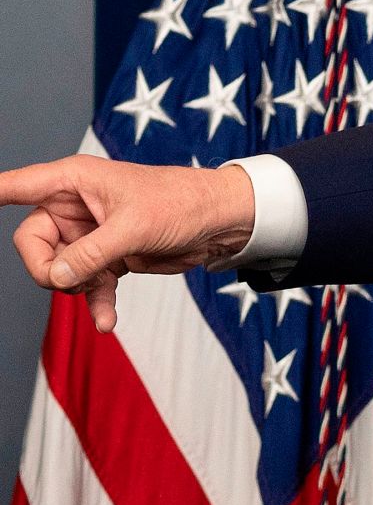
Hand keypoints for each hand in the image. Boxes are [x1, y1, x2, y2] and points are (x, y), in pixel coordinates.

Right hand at [3, 155, 256, 332]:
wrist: (221, 222)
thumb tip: (57, 276)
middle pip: (31, 242)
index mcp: (73, 181)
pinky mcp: (107, 256)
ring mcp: (90, 233)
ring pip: (57, 268)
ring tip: (100, 290)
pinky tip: (106, 323)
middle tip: (70, 280)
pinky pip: (86, 284)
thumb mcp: (134, 227)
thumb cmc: (182, 203)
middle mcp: (75, 206)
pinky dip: (94, 303)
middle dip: (47, 267)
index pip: (16, 186)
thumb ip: (91, 253)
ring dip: (73, 286)